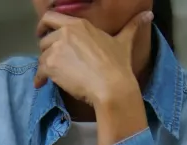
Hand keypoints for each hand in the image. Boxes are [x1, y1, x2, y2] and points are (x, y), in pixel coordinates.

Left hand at [34, 10, 152, 106]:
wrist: (111, 86)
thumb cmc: (118, 64)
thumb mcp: (124, 42)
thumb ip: (132, 27)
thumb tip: (148, 15)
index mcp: (79, 24)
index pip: (51, 17)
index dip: (44, 25)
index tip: (43, 33)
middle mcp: (65, 33)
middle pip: (45, 39)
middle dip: (46, 49)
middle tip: (51, 59)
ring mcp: (57, 49)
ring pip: (42, 55)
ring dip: (45, 65)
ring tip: (51, 75)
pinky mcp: (51, 66)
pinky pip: (39, 71)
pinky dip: (39, 78)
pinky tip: (41, 84)